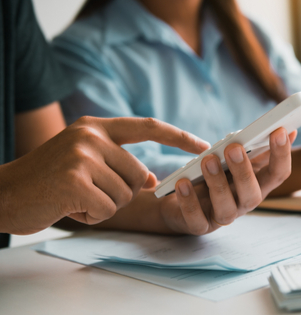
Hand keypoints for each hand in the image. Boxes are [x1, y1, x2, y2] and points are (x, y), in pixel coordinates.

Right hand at [0, 116, 209, 233]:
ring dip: (104, 205)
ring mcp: (82, 156)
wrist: (3, 194)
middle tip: (88, 192)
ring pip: (125, 194)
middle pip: (139, 174)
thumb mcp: (86, 163)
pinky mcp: (75, 181)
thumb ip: (119, 164)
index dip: (179, 136)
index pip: (148, 127)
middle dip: (121, 192)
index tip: (205, 146)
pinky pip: (107, 209)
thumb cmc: (49, 181)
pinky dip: (92, 215)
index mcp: (96, 127)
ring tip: (74, 196)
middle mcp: (91, 136)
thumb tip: (153, 180)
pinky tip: (68, 206)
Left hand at [158, 128, 295, 234]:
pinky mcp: (199, 226)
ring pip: (226, 209)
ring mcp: (222, 217)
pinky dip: (190, 202)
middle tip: (233, 148)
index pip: (278, 174)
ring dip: (218, 184)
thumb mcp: (235, 161)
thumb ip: (257, 149)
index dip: (282, 155)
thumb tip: (287, 131)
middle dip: (244, 171)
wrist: (181, 199)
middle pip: (253, 195)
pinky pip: (196, 219)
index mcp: (257, 186)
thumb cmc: (215, 176)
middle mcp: (244, 204)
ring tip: (207, 160)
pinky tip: (183, 183)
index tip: (279, 131)